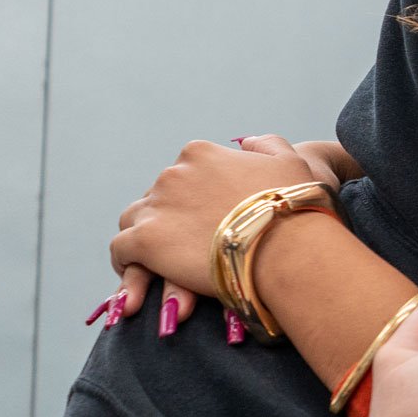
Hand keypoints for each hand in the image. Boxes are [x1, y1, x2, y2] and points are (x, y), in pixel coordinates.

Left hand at [102, 136, 323, 332]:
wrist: (290, 248)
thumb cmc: (296, 208)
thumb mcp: (290, 162)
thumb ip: (266, 145)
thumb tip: (247, 142)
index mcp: (201, 155)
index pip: (182, 173)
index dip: (192, 198)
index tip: (205, 218)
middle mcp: (173, 174)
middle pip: (157, 196)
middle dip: (170, 218)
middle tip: (187, 245)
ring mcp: (157, 207)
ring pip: (133, 219)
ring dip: (144, 237)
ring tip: (159, 260)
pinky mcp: (146, 241)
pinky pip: (121, 250)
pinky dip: (126, 262)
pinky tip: (140, 274)